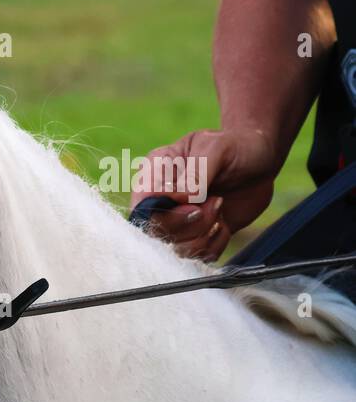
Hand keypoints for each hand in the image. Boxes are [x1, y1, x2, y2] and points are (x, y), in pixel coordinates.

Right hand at [131, 128, 279, 261]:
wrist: (261, 160)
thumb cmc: (235, 146)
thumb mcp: (216, 149)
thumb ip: (196, 173)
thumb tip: (179, 198)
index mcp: (155, 173)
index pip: (141, 206)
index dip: (164, 213)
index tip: (195, 202)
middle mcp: (160, 201)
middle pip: (156, 232)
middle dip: (190, 223)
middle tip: (216, 201)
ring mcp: (177, 221)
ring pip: (177, 249)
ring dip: (205, 234)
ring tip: (221, 206)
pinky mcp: (197, 236)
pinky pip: (200, 255)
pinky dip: (217, 242)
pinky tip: (225, 223)